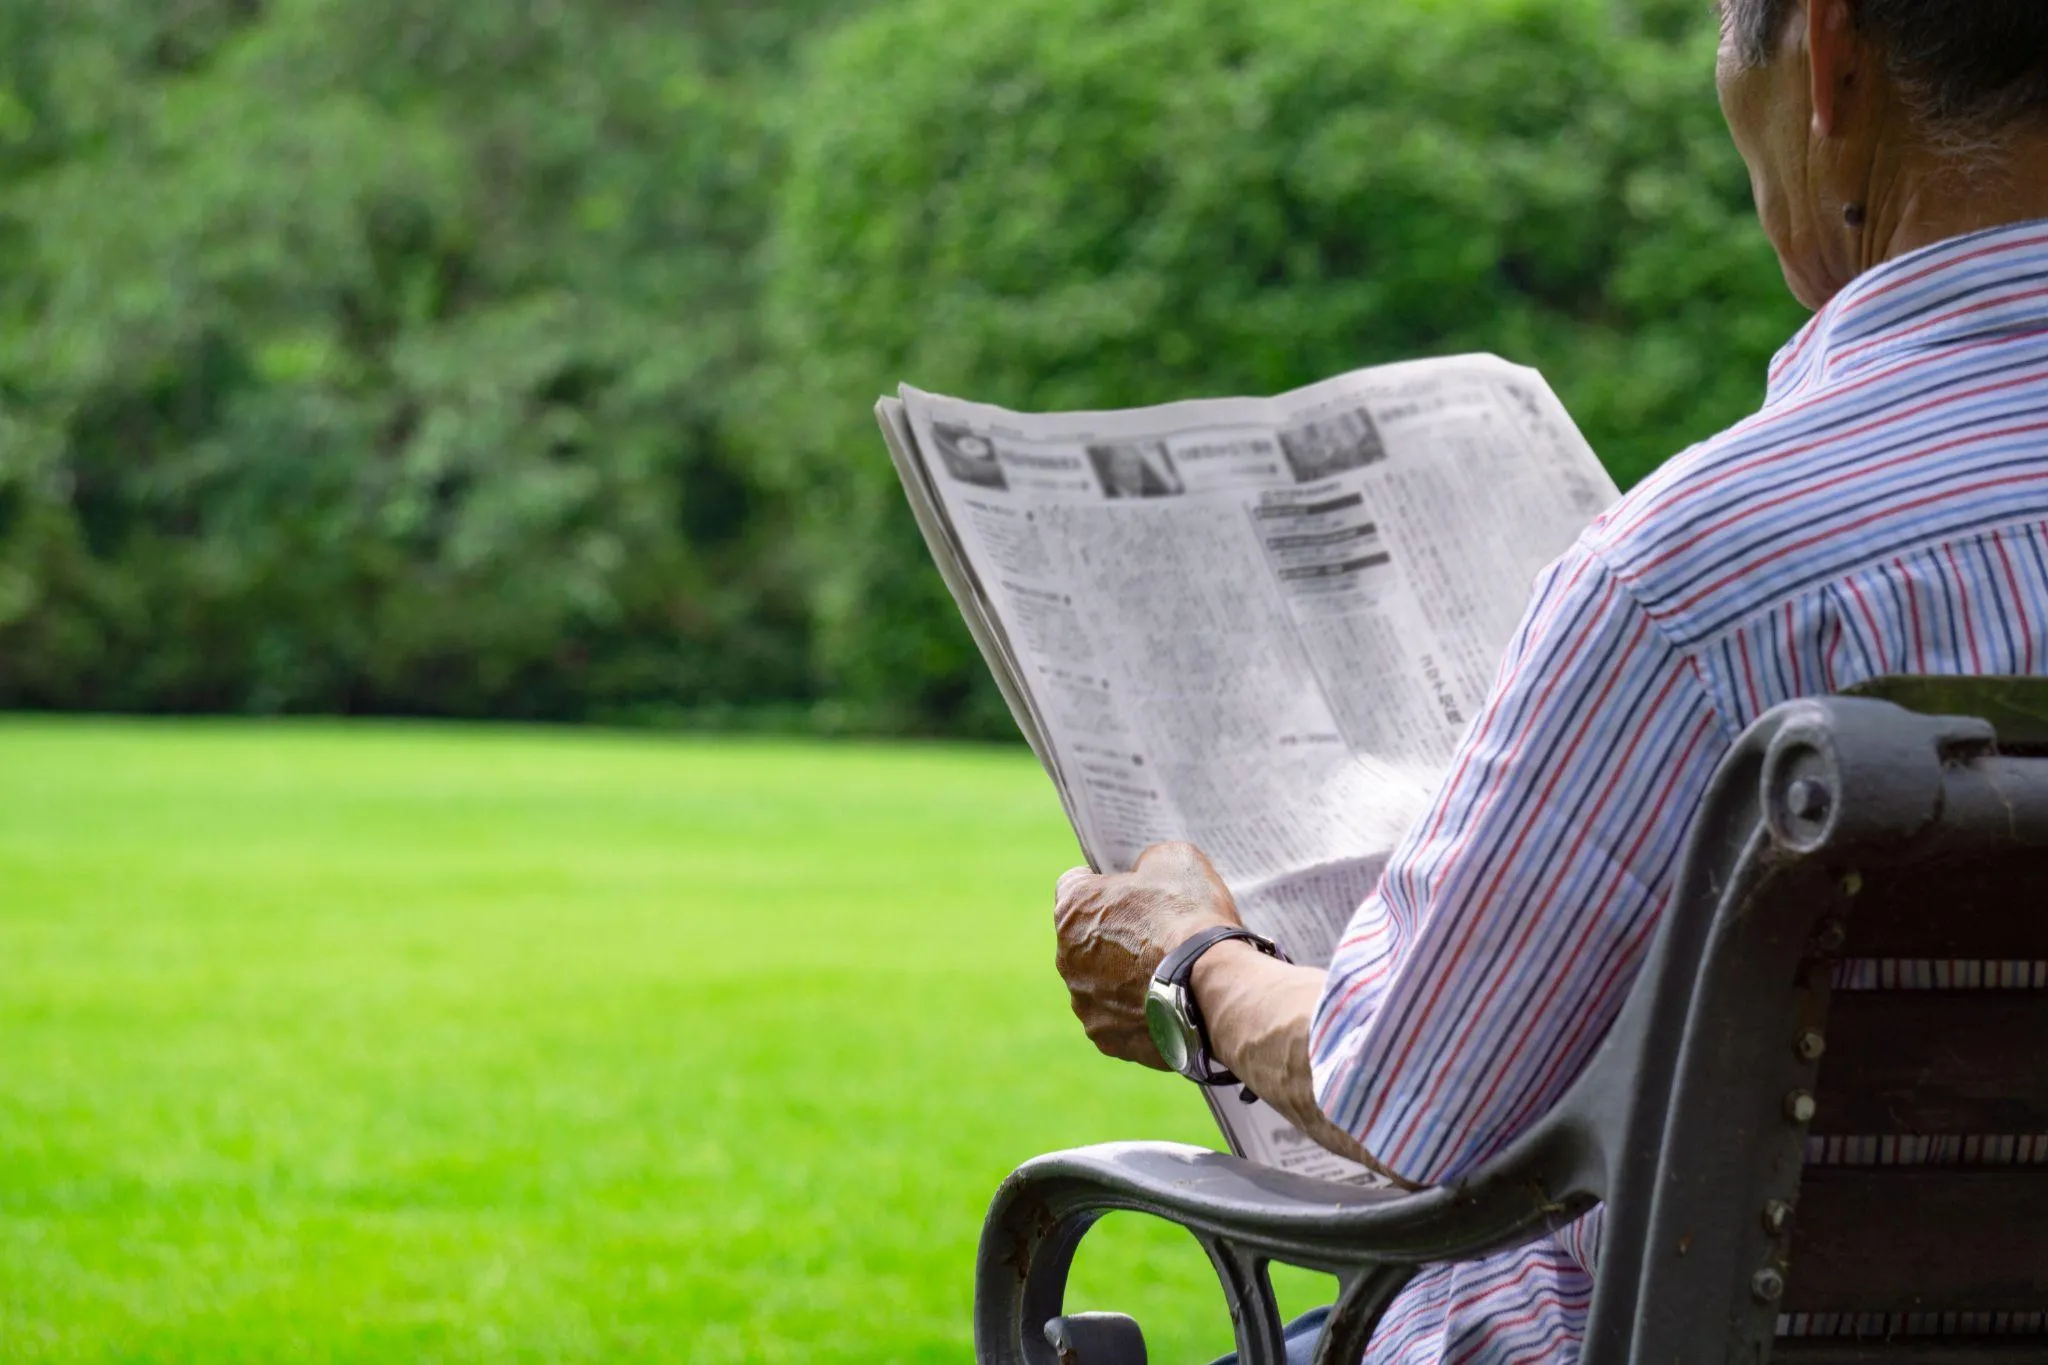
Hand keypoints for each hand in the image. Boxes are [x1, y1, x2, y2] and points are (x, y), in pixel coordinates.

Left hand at [1053, 842, 1241, 1068]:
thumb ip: (1147, 864)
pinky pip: (1120, 1020)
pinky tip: (1169, 1003)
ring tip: (1168, 974)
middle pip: (1087, 939)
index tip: (1131, 891)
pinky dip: (1139, 1012)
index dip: (1105, 884)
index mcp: (1073, 908)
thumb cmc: (1189, 916)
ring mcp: (1084, 1002)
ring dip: (1125, 977)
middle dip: (1116, 935)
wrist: (1211, 984)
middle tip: (1157, 935)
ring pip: (1101, 983)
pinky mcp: (1107, 1038)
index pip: (1076, 885)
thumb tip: (1145, 875)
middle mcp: (1066, 957)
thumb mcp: (1173, 860)